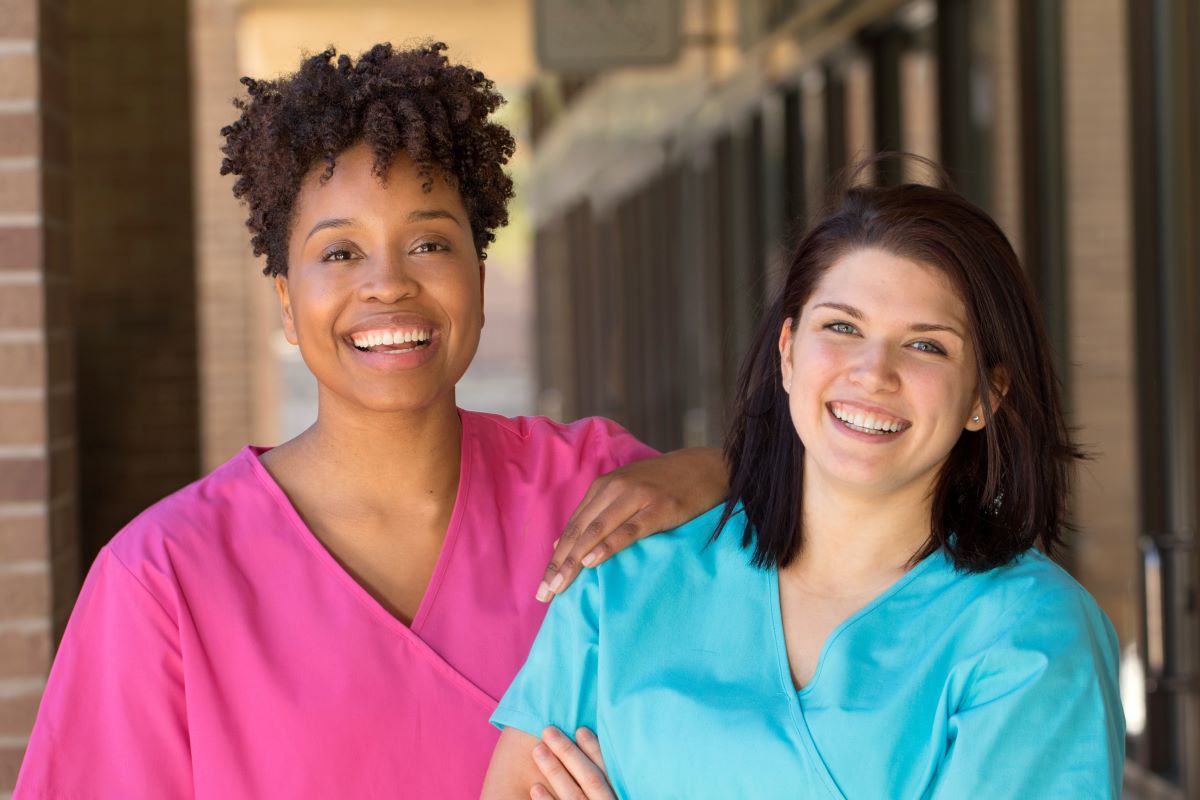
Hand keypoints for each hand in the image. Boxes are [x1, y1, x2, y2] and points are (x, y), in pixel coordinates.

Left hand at [530, 727, 613, 799]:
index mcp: (619, 797)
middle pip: (590, 779)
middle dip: (569, 753)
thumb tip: (602, 750)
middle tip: (548, 730)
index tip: (580, 729)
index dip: (595, 750)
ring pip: (573, 796)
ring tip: (538, 750)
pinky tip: (535, 788)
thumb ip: (609, 780)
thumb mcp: (617, 793)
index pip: (608, 772)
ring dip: (555, 772)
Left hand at [537, 447, 725, 600]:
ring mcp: (636, 497)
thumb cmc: (664, 485)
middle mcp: (614, 489)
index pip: (572, 528)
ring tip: (560, 586)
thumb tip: (561, 545)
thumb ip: (595, 515)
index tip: (542, 588)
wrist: (706, 468)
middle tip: (544, 594)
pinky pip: (629, 530)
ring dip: (575, 560)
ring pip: (596, 531)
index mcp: (603, 488)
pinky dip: (608, 545)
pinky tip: (592, 561)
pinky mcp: (659, 508)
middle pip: (578, 532)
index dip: (555, 559)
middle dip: (558, 565)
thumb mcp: (625, 493)